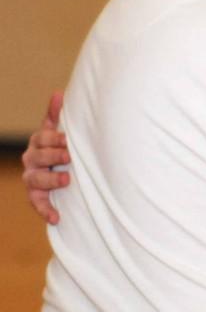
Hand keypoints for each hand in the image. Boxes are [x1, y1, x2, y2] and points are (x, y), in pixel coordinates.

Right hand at [21, 91, 69, 224]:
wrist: (67, 175)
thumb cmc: (64, 148)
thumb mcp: (61, 131)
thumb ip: (57, 115)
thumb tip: (58, 93)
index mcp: (39, 142)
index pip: (41, 138)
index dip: (52, 139)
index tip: (66, 139)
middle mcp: (31, 160)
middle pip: (37, 157)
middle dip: (52, 156)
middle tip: (69, 156)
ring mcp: (32, 179)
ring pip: (34, 180)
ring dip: (50, 180)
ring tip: (67, 179)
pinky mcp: (37, 197)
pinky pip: (38, 204)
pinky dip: (46, 211)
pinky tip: (56, 218)